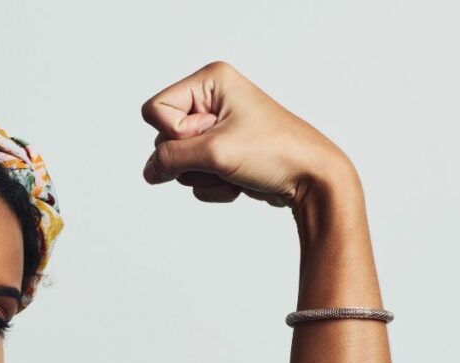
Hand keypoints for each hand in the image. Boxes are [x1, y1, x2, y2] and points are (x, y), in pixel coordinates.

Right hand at [141, 60, 351, 211]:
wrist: (310, 178)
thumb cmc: (274, 152)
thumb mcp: (214, 153)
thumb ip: (170, 160)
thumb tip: (149, 171)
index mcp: (210, 81)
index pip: (156, 110)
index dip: (175, 133)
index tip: (209, 136)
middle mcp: (211, 100)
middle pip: (165, 138)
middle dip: (191, 157)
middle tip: (224, 154)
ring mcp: (216, 129)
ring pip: (179, 162)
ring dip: (204, 175)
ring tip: (234, 169)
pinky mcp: (221, 153)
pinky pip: (195, 176)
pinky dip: (213, 185)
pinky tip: (238, 180)